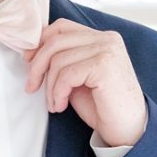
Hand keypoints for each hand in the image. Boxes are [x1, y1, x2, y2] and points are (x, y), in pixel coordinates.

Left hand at [24, 19, 145, 146]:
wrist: (127, 129)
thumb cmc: (102, 105)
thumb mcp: (77, 77)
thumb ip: (63, 60)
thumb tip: (32, 53)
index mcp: (100, 37)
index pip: (61, 27)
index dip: (40, 43)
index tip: (28, 61)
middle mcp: (106, 39)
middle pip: (56, 40)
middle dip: (37, 65)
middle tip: (32, 86)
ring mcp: (107, 49)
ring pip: (58, 59)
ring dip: (49, 86)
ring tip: (54, 103)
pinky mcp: (104, 65)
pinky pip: (66, 74)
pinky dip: (57, 92)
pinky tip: (61, 106)